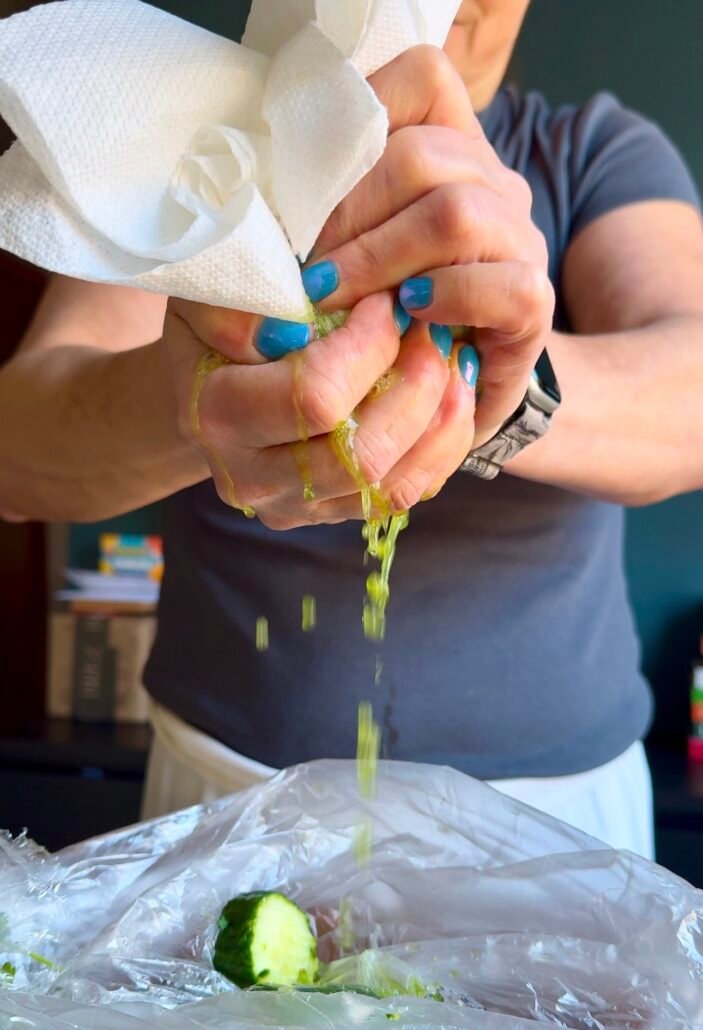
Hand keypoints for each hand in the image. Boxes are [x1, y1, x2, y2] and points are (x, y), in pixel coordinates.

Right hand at [162, 290, 476, 528]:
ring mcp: (297, 505)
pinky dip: (440, 446)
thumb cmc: (217, 328)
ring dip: (439, 419)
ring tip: (451, 362)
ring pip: (392, 484)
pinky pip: (405, 494)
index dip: (369, 346)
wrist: (210, 389)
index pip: (315, 397)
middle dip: (416, 386)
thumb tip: (290, 328)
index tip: (386, 302)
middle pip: (361, 454)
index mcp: (218, 417)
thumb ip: (239, 305)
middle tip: (433, 331)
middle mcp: (254, 477)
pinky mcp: (333, 513)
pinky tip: (450, 397)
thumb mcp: (212, 294)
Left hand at [304, 45, 554, 447]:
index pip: (423, 80)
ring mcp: (517, 237)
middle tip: (305, 272)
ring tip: (336, 299)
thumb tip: (268, 223)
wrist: (431, 388)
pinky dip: (447, 297)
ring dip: (381, 260)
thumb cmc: (368, 314)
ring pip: (457, 213)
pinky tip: (410, 315)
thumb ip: (314, 218)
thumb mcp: (332, 252)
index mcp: (445, 146)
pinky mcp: (532, 299)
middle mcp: (490, 181)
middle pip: (424, 156)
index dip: (360, 123)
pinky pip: (504, 283)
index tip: (306, 193)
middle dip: (349, 218)